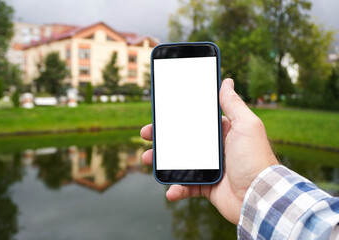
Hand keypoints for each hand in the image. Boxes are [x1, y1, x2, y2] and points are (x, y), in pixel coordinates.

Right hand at [140, 78, 277, 224]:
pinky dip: (176, 189)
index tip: (161, 115)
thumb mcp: (246, 125)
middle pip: (182, 141)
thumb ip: (233, 104)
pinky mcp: (206, 187)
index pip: (195, 122)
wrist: (260, 196)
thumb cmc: (255, 157)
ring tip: (148, 158)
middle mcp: (215, 150)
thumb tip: (227, 81)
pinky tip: (170, 190)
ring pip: (179, 163)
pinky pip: (187, 187)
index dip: (177, 118)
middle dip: (163, 138)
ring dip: (162, 161)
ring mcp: (209, 168)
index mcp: (222, 133)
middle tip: (146, 134)